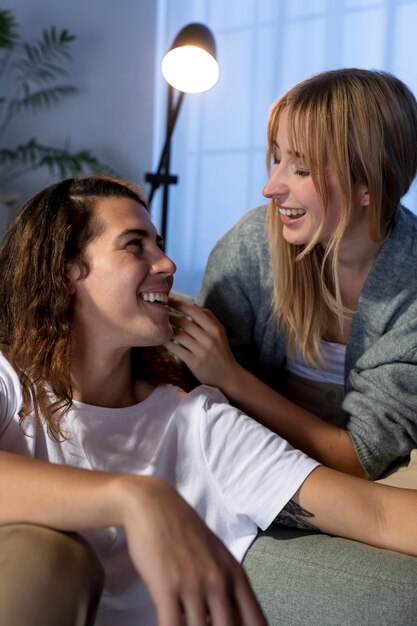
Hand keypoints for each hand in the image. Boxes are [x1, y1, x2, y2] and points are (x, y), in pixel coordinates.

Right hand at [119, 475, 266, 625]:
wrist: (153, 504)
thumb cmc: (182, 530)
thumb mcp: (215, 555)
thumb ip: (226, 587)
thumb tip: (229, 619)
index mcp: (235, 574)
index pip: (256, 622)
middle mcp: (219, 581)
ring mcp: (194, 584)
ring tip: (183, 624)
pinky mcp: (167, 586)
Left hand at [166, 299, 241, 392]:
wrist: (227, 376)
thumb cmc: (221, 352)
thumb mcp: (220, 333)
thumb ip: (208, 318)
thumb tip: (191, 304)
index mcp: (215, 328)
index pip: (194, 311)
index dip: (179, 304)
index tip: (168, 299)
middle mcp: (209, 338)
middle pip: (184, 322)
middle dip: (169, 316)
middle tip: (159, 312)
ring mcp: (201, 350)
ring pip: (178, 334)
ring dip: (167, 328)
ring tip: (159, 325)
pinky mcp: (194, 362)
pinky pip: (176, 349)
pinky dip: (167, 342)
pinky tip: (161, 339)